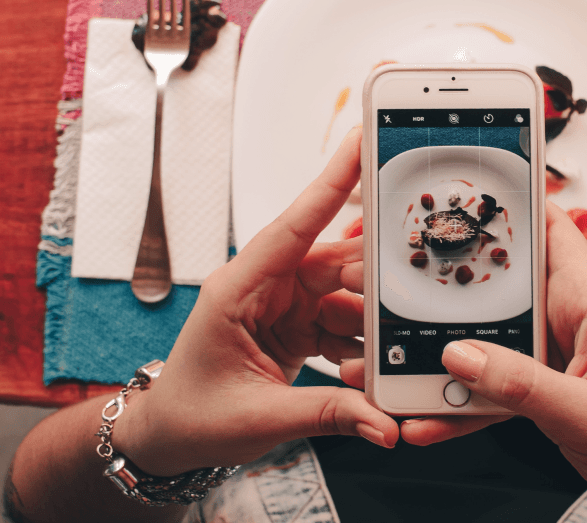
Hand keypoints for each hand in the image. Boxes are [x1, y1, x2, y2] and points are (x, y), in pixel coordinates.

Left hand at [113, 128, 397, 477]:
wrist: (171, 438)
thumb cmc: (192, 416)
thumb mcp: (260, 418)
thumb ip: (328, 415)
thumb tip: (383, 422)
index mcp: (238, 289)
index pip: (292, 228)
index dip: (330, 184)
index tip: (361, 144)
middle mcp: (264, 288)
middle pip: (334, 263)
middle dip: (376, 277)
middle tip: (415, 290)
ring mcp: (283, 305)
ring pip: (347, 294)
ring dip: (372, 323)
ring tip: (390, 353)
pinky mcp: (297, 326)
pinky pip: (344, 322)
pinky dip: (363, 346)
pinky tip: (373, 367)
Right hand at [349, 203, 586, 519]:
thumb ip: (524, 387)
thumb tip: (461, 356)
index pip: (551, 231)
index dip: (512, 202)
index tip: (459, 188)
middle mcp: (569, 321)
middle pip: (500, 285)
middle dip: (448, 285)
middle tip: (392, 284)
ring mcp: (553, 356)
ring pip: (486, 340)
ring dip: (443, 355)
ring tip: (395, 366)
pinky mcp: (544, 389)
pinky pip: (492, 386)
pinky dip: (461, 403)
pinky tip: (429, 418)